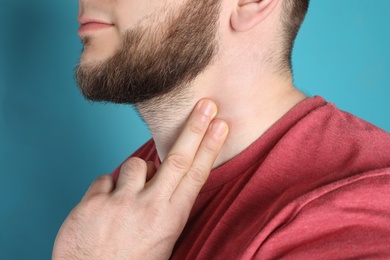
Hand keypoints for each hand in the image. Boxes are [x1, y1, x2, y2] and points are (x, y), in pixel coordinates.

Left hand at [52, 99, 227, 259]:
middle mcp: (149, 207)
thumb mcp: (161, 241)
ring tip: (130, 199)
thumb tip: (161, 180)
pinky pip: (105, 179)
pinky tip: (104, 210)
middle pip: (177, 159)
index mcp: (170, 219)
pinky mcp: (93, 202)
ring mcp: (120, 203)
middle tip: (206, 105)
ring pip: (135, 165)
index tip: (220, 125)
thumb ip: (165, 208)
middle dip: (194, 128)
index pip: (196, 176)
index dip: (210, 147)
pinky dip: (108, 190)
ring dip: (136, 175)